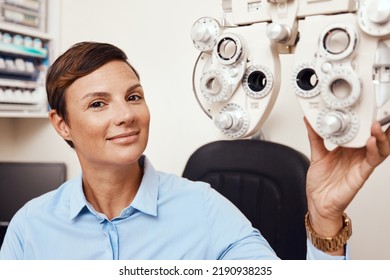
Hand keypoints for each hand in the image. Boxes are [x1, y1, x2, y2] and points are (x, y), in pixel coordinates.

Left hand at [304, 118, 389, 240]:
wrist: (318, 202)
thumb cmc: (321, 183)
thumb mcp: (317, 154)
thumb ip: (315, 137)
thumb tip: (309, 121)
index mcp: (348, 149)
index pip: (362, 131)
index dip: (368, 119)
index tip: (369, 106)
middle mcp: (357, 155)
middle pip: (376, 137)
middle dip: (381, 125)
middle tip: (380, 112)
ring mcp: (361, 164)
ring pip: (380, 148)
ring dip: (381, 136)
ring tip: (377, 125)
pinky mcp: (361, 174)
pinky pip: (372, 161)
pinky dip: (373, 150)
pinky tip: (371, 141)